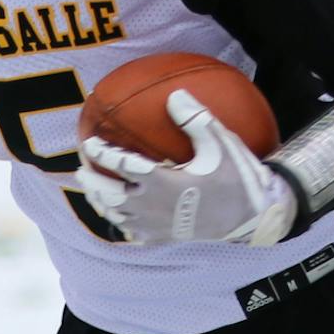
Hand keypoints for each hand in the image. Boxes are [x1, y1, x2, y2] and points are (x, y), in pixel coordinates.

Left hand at [75, 90, 296, 246]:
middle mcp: (152, 208)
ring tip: (93, 191)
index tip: (89, 143)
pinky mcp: (162, 239)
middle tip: (80, 168)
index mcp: (162, 183)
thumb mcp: (220, 143)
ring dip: (101, 202)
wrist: (252, 217)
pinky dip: (120, 223)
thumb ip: (195, 119)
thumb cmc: (236, 177)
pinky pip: (131, 233)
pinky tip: (118, 216)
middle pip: (108, 195)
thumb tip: (174, 94)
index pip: (122, 166)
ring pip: (116, 216)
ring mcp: (155, 227)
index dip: (102, 154)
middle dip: (91, 181)